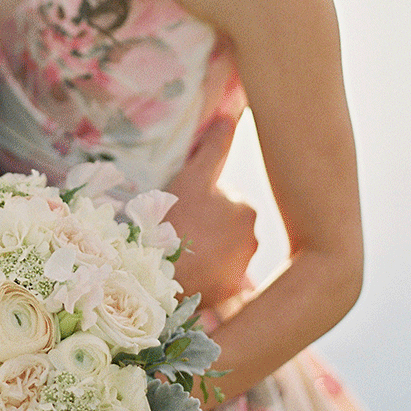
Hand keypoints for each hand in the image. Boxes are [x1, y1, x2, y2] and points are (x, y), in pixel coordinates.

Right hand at [166, 116, 257, 307]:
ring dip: (206, 248)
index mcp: (246, 209)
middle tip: (177, 228)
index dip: (201, 199)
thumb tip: (231, 116)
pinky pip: (217, 277)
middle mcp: (252, 240)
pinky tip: (185, 271)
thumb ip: (214, 147)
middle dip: (207, 224)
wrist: (158, 277)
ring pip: (221, 250)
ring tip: (178, 251)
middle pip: (225, 224)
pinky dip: (205, 274)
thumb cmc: (174, 221)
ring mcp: (240, 269)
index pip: (224, 198)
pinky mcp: (227, 293)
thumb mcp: (191, 177)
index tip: (183, 208)